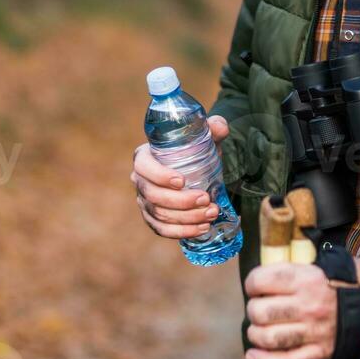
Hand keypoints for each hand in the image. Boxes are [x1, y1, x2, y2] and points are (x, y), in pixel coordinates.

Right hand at [131, 115, 228, 238]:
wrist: (195, 169)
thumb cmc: (194, 150)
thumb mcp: (204, 136)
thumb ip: (213, 127)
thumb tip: (219, 127)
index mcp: (144, 157)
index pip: (144, 167)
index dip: (160, 176)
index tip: (182, 180)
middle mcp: (140, 180)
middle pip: (153, 196)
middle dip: (181, 202)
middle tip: (207, 200)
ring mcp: (144, 201)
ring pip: (160, 215)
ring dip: (187, 218)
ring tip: (211, 213)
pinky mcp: (152, 218)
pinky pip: (162, 229)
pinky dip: (182, 232)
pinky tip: (202, 228)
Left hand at [243, 262, 334, 358]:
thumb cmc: (346, 282)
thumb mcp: (322, 263)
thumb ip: (293, 270)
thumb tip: (266, 277)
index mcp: (307, 280)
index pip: (261, 281)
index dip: (252, 284)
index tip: (255, 287)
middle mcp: (308, 306)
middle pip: (259, 312)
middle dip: (253, 310)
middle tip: (259, 309)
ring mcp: (313, 332)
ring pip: (267, 338)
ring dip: (256, 335)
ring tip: (260, 329)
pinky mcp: (319, 352)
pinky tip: (254, 355)